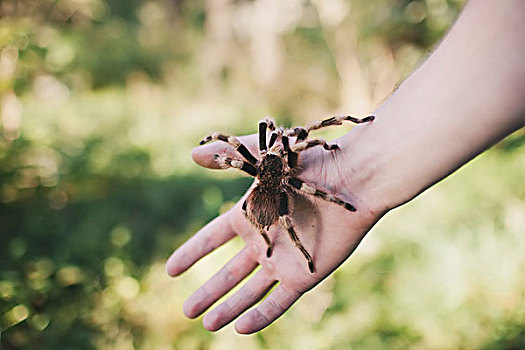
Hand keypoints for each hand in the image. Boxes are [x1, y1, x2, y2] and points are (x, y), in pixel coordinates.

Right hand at [166, 128, 382, 333]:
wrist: (349, 181)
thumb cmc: (308, 166)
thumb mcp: (262, 160)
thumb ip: (228, 157)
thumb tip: (191, 155)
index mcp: (251, 214)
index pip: (212, 239)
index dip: (192, 253)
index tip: (170, 270)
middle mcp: (265, 240)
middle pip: (228, 273)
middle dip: (208, 291)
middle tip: (186, 311)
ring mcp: (284, 260)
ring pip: (250, 291)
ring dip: (229, 307)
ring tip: (206, 324)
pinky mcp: (304, 275)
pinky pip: (279, 301)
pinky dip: (260, 316)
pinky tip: (240, 328)